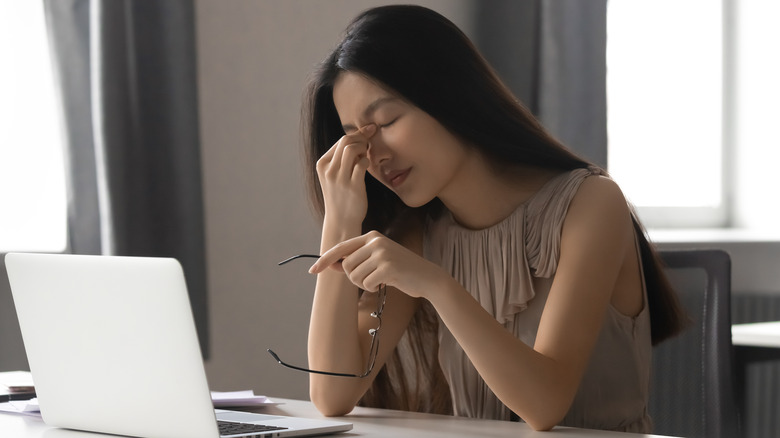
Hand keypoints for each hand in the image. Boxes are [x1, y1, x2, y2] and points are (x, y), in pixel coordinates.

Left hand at [308, 230, 446, 299]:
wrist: (427, 278)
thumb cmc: (400, 271)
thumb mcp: (376, 261)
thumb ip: (355, 261)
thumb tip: (330, 264)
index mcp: (372, 236)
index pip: (341, 247)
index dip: (325, 260)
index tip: (312, 270)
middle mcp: (375, 241)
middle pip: (346, 265)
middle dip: (354, 277)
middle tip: (371, 279)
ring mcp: (382, 252)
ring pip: (354, 275)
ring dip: (364, 284)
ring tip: (380, 280)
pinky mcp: (387, 266)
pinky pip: (366, 283)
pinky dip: (373, 288)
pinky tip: (387, 283)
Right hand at [316, 124, 376, 226]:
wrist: (341, 220)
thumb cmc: (341, 195)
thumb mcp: (334, 176)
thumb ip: (341, 159)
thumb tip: (358, 138)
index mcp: (322, 164)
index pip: (340, 141)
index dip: (357, 134)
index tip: (369, 132)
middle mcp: (328, 170)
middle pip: (346, 141)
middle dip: (361, 138)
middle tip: (370, 143)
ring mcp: (339, 178)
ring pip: (352, 149)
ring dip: (364, 148)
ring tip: (367, 155)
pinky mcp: (352, 186)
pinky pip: (362, 164)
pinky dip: (367, 161)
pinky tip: (368, 166)